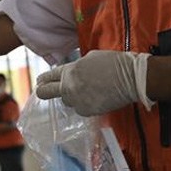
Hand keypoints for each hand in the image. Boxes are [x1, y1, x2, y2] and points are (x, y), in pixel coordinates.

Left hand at [35, 50, 152, 115]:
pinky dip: (85, 104)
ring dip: (72, 97)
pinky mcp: (87, 111)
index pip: (49, 76)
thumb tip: (74, 73)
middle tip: (43, 91)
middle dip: (43, 91)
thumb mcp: (90, 58)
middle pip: (46, 93)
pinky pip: (80, 108)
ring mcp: (77, 100)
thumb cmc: (113, 63)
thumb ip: (76, 67)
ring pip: (67, 101)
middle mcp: (68, 87)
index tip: (40, 82)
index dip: (43, 79)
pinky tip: (96, 97)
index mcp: (69, 71)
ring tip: (87, 91)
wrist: (131, 78)